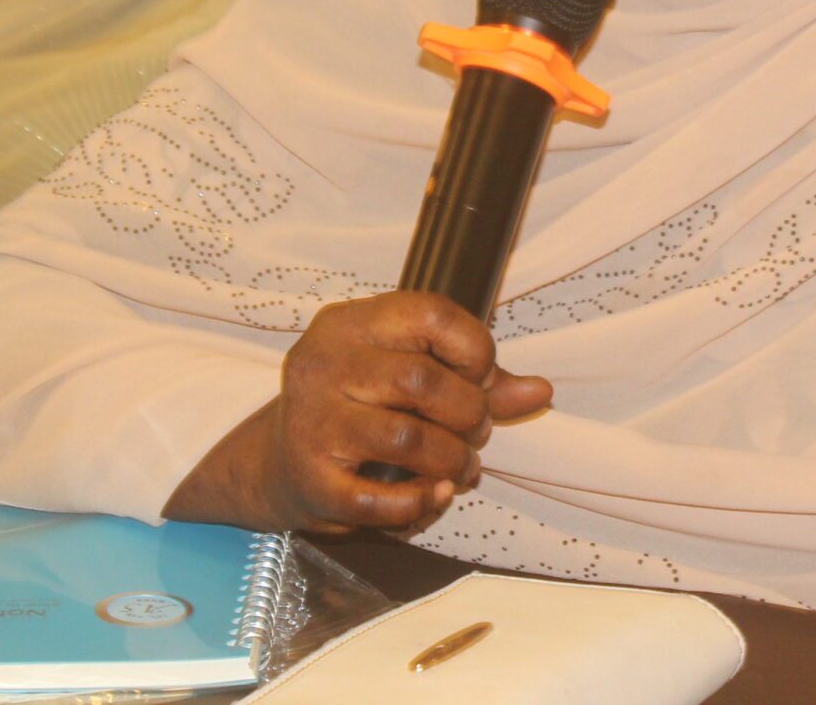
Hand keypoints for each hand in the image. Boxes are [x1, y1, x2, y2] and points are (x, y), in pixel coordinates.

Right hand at [256, 291, 551, 536]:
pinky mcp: (311, 479)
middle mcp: (325, 364)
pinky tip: (434, 495)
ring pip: (408, 439)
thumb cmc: (356, 408)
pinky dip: (419, 502)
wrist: (275, 462)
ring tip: (461, 466)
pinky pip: (378, 499)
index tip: (481, 378)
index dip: (474, 349)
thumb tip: (540, 391)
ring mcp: (313, 422)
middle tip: (476, 431)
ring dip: (453, 460)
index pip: (429, 313)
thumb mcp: (405, 375)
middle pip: (422, 380)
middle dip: (469, 412)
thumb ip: (474, 381)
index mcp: (350, 324)